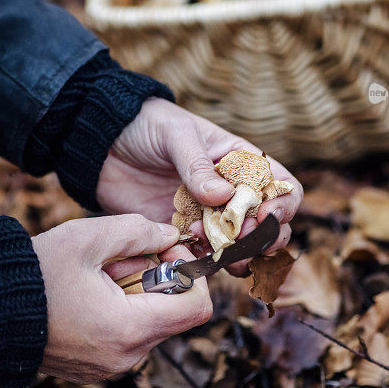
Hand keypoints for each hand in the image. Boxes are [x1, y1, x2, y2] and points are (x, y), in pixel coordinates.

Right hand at [32, 213, 211, 383]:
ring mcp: (112, 366)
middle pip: (175, 311)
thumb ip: (138, 231)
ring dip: (138, 292)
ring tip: (100, 276)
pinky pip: (130, 334)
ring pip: (152, 321)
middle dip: (158, 277)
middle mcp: (127, 357)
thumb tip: (170, 234)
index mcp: (129, 329)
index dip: (190, 271)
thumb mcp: (88, 237)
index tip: (163, 250)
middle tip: (120, 259)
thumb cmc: (37, 275)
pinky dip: (122, 308)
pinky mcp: (98, 366)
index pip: (197, 306)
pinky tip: (92, 293)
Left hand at [96, 99, 302, 272]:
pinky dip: (207, 262)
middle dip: (266, 238)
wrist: (104, 142)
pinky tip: (193, 255)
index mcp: (240, 161)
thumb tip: (223, 197)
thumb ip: (197, 165)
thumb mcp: (176, 135)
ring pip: (242, 246)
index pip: (282, 185)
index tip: (265, 215)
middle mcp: (231, 192)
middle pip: (270, 224)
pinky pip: (205, 255)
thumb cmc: (148, 125)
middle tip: (243, 240)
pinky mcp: (183, 233)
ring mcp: (209, 215)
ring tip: (222, 254)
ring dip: (240, 256)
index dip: (284, 204)